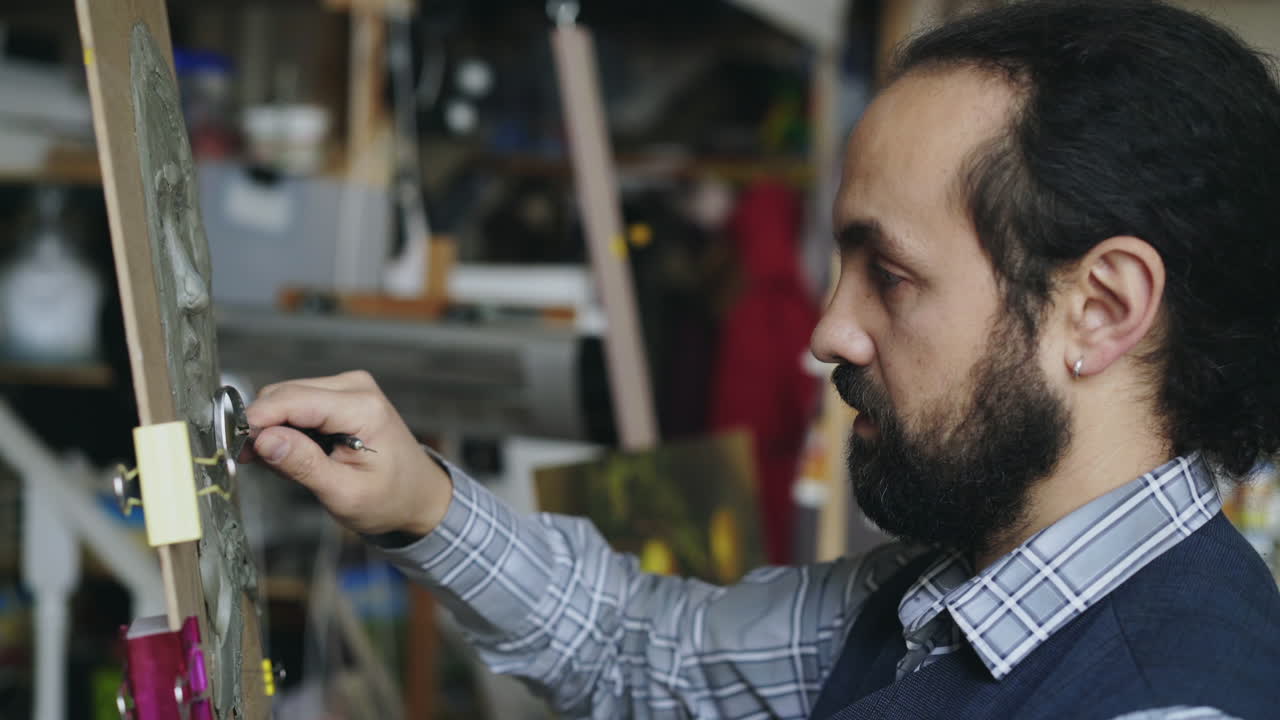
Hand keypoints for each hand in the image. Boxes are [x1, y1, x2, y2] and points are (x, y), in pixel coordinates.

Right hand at [243, 370, 451, 536]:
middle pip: (283, 394)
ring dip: (274, 430)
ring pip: (284, 397)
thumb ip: (303, 465)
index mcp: (362, 408)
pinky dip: (287, 428)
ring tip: (289, 466)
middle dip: (262, 428)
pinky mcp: (339, 394)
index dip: (256, 421)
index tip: (234, 448)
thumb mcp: (344, 493)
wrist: (417, 495)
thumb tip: (263, 440)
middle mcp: (355, 387)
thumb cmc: (388, 499)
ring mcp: (347, 387)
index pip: (292, 400)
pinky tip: (298, 454)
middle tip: (260, 466)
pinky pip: (296, 403)